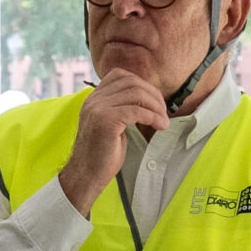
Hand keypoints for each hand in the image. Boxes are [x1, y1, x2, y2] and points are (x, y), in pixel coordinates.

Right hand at [58, 69, 168, 214]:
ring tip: (163, 121)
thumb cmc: (102, 155)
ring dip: (155, 106)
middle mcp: (94, 99)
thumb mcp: (113, 125)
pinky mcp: (106, 120)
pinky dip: (152, 116)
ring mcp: (98, 108)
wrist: (86, 175)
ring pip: (136, 94)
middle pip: (132, 82)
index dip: (142, 85)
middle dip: (153, 95)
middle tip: (163, 113)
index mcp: (94, 98)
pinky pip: (137, 110)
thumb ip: (123, 109)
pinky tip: (159, 125)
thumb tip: (148, 101)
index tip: (154, 102)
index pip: (120, 75)